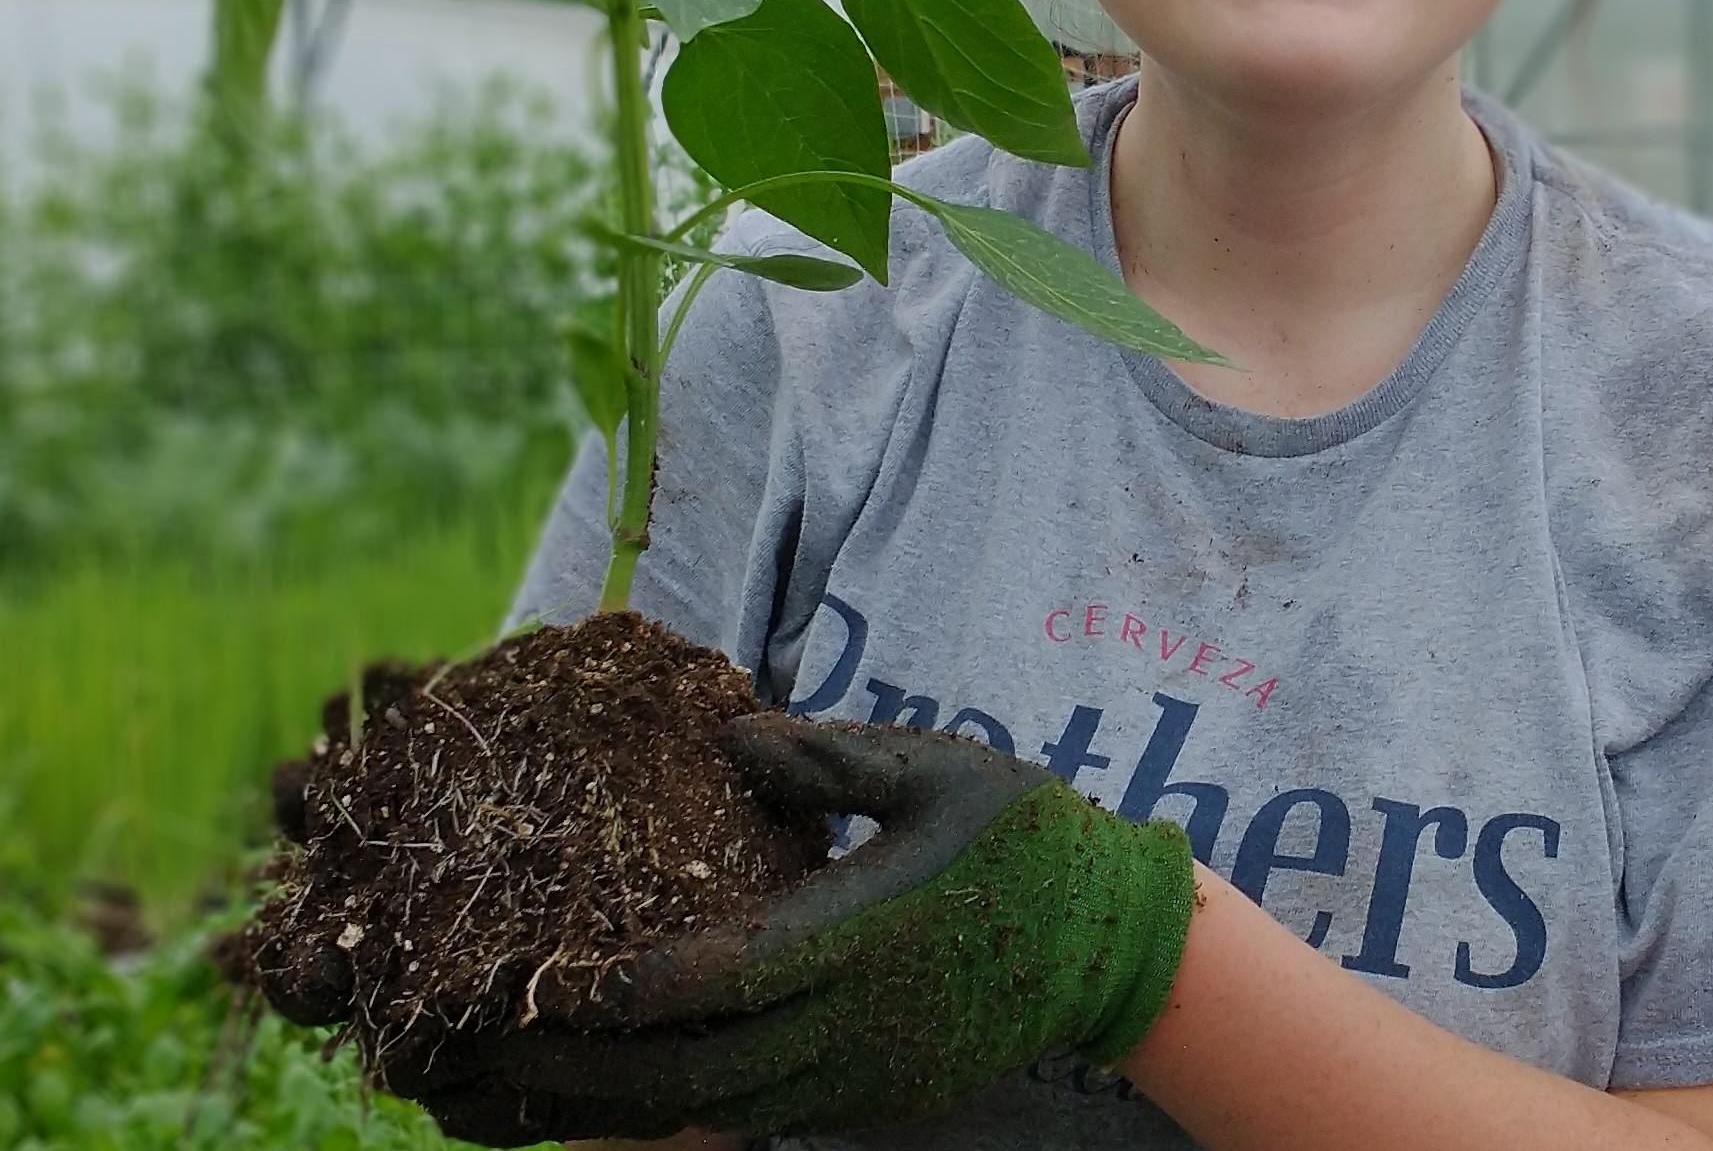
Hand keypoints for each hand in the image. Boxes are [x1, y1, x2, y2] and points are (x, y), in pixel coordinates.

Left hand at [396, 717, 1196, 1146]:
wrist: (1111, 943)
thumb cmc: (1020, 835)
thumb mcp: (938, 767)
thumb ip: (834, 758)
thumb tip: (732, 738)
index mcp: (860, 937)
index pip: (724, 977)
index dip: (626, 986)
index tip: (537, 976)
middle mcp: (843, 1028)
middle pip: (686, 1078)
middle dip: (569, 1078)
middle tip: (463, 1062)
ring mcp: (849, 1080)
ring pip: (701, 1119)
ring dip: (592, 1119)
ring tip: (486, 1105)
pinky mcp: (856, 1102)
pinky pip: (738, 1125)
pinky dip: (656, 1127)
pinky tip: (589, 1116)